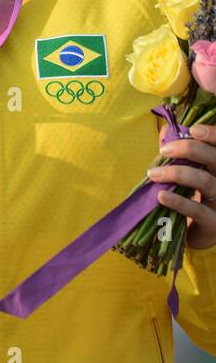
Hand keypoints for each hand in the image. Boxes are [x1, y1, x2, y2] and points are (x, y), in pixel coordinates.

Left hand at [149, 123, 215, 249]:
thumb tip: (167, 131)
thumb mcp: (188, 173)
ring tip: (153, 173)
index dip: (213, 135)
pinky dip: (178, 201)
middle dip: (191, 150)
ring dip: (177, 174)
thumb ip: (180, 153)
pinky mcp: (214, 223)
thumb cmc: (192, 197)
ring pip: (206, 182)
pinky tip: (161, 195)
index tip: (193, 130)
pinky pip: (197, 210)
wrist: (197, 233)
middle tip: (165, 150)